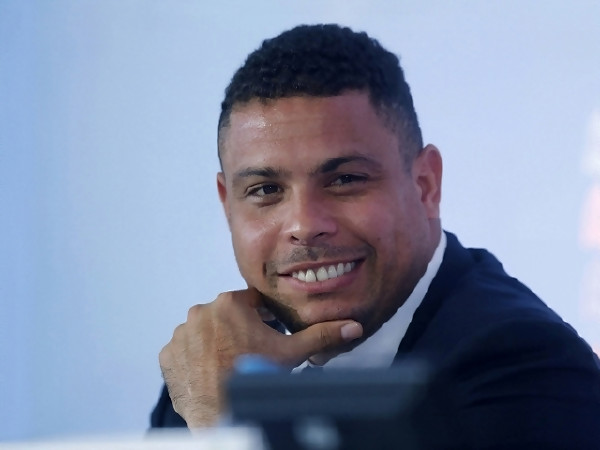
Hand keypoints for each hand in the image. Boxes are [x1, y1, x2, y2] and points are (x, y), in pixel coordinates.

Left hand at [158, 288, 362, 427]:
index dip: (263, 318)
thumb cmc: (254, 378)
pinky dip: (195, 358)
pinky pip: (184, 350)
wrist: (223, 410)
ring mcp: (181, 333)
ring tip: (229, 362)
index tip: (266, 333)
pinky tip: (210, 371)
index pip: (251, 303)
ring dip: (216, 341)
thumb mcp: (293, 353)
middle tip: (249, 352)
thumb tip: (351, 327)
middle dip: (238, 329)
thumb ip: (321, 335)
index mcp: (230, 303)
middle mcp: (201, 312)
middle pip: (227, 315)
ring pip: (205, 331)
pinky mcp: (168, 354)